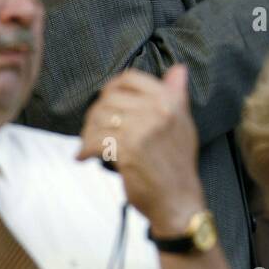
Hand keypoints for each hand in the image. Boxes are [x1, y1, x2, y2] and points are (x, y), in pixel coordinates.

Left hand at [77, 64, 203, 235]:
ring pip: (99, 118)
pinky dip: (84, 149)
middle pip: (109, 98)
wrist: (178, 199)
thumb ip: (177, 95)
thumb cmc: (178, 163)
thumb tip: (178, 69)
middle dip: (95, 113)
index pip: (131, 79)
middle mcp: (158, 111)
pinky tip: (85, 156)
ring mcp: (142, 130)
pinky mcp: (127, 150)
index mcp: (170, 101)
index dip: (112, 87)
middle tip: (93, 128)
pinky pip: (94, 141)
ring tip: (89, 142)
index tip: (105, 100)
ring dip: (87, 132)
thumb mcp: (183, 124)